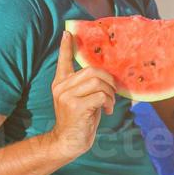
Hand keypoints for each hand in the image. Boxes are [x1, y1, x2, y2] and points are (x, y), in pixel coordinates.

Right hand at [49, 31, 115, 159]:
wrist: (69, 141)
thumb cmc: (80, 119)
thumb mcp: (82, 99)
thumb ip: (87, 86)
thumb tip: (106, 75)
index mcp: (61, 83)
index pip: (63, 61)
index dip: (65, 46)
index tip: (68, 32)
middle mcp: (61, 87)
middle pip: (93, 71)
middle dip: (109, 81)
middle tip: (112, 94)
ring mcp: (66, 96)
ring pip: (98, 83)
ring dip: (110, 94)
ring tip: (109, 104)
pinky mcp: (75, 106)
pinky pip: (101, 96)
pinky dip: (109, 103)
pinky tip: (107, 111)